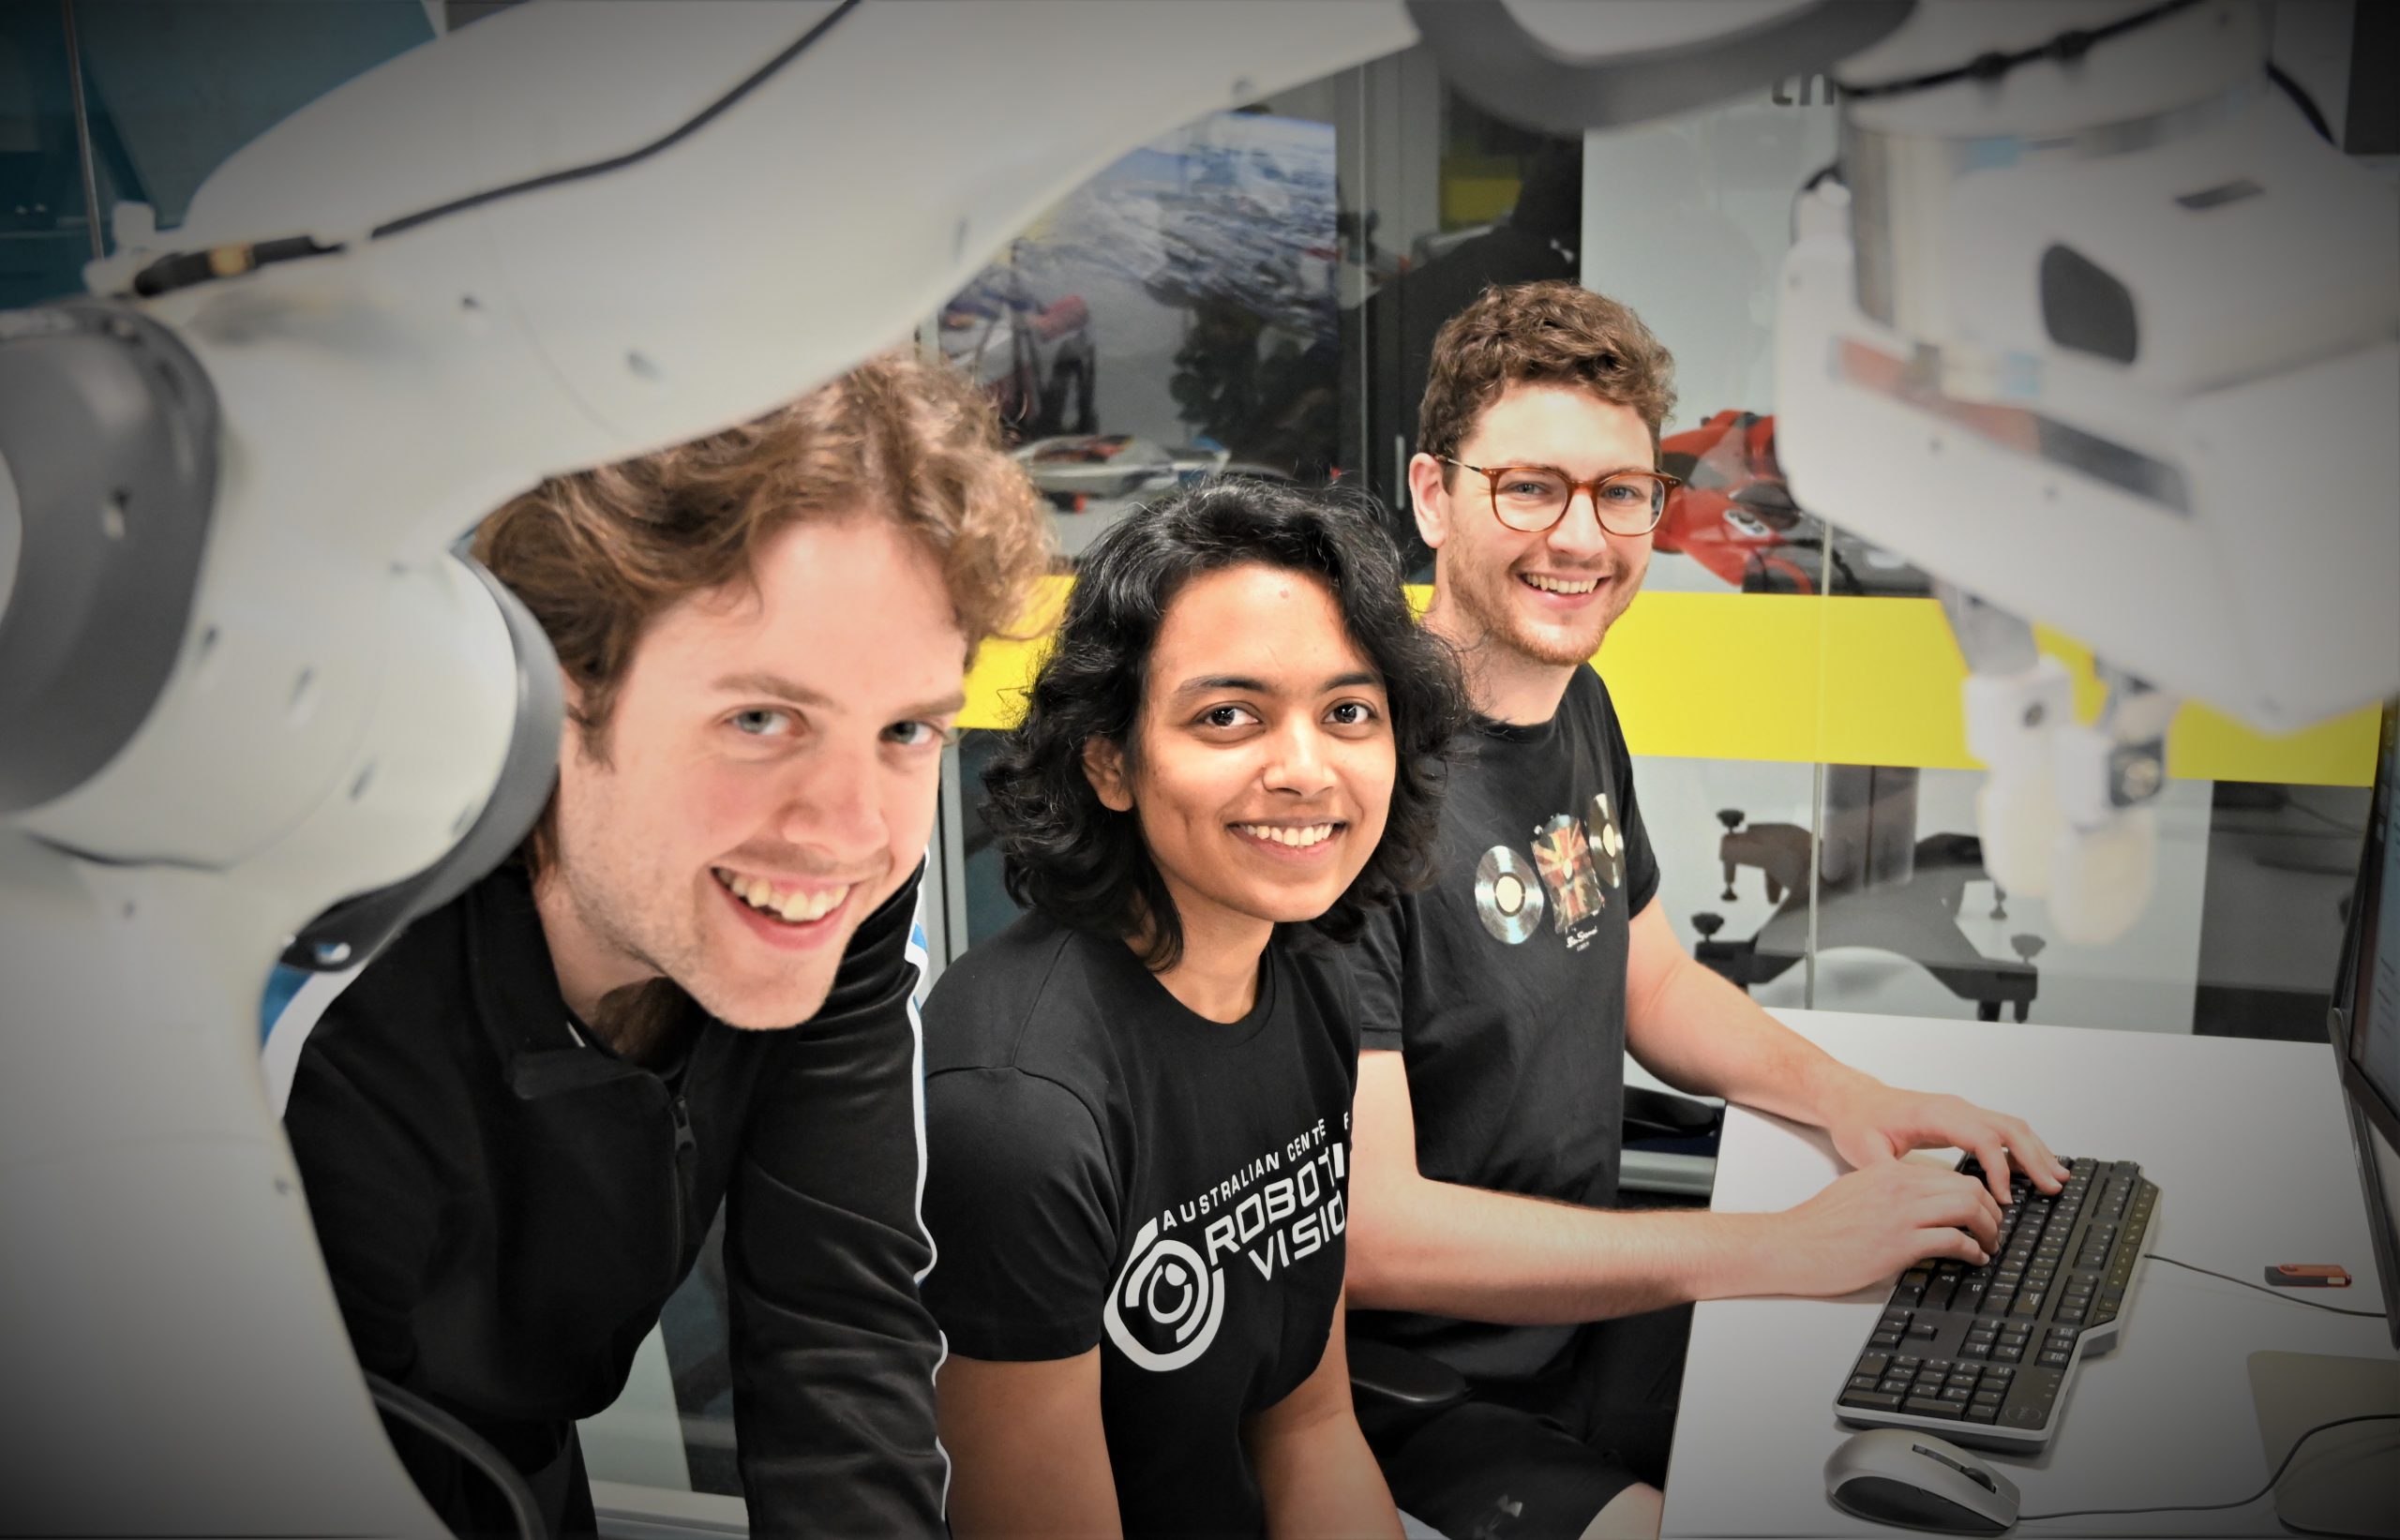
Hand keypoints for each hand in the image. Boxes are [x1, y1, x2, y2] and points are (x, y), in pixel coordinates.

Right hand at [1752, 1160, 2004, 1298]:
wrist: (1791, 1245)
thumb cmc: (1818, 1227)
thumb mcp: (1857, 1194)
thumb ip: (1889, 1193)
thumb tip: (1919, 1208)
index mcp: (1889, 1173)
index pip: (1951, 1175)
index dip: (1976, 1195)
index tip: (1982, 1212)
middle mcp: (1899, 1187)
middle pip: (1967, 1188)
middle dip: (1990, 1210)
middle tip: (1993, 1229)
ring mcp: (1901, 1214)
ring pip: (1967, 1208)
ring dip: (1987, 1229)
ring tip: (1988, 1244)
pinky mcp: (1900, 1243)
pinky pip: (1954, 1240)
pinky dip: (1972, 1250)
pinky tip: (1973, 1258)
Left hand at [1821, 1081, 2069, 1204]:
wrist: (1852, 1100)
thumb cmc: (1858, 1121)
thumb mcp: (1864, 1149)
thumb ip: (1886, 1170)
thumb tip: (1908, 1194)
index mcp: (1934, 1115)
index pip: (1981, 1138)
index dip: (1998, 1169)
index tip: (2004, 1199)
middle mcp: (1954, 1109)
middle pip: (2007, 1128)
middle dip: (2034, 1157)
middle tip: (2052, 1187)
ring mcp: (1961, 1111)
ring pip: (2010, 1126)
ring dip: (2035, 1151)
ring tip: (2056, 1178)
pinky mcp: (1962, 1119)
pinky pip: (2001, 1130)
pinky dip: (2022, 1147)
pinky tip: (2032, 1168)